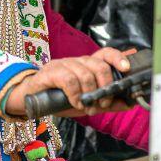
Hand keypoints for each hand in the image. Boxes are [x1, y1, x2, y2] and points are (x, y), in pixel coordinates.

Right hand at [5, 47, 136, 116]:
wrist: (31, 100)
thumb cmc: (60, 99)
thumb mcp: (88, 103)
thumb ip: (108, 102)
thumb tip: (130, 102)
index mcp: (87, 65)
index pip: (106, 53)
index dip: (118, 58)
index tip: (127, 68)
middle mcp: (77, 61)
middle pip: (99, 64)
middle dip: (105, 85)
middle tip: (103, 103)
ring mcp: (63, 64)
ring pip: (85, 73)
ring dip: (90, 94)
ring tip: (87, 106)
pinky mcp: (50, 72)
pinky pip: (69, 80)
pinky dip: (76, 94)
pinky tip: (75, 103)